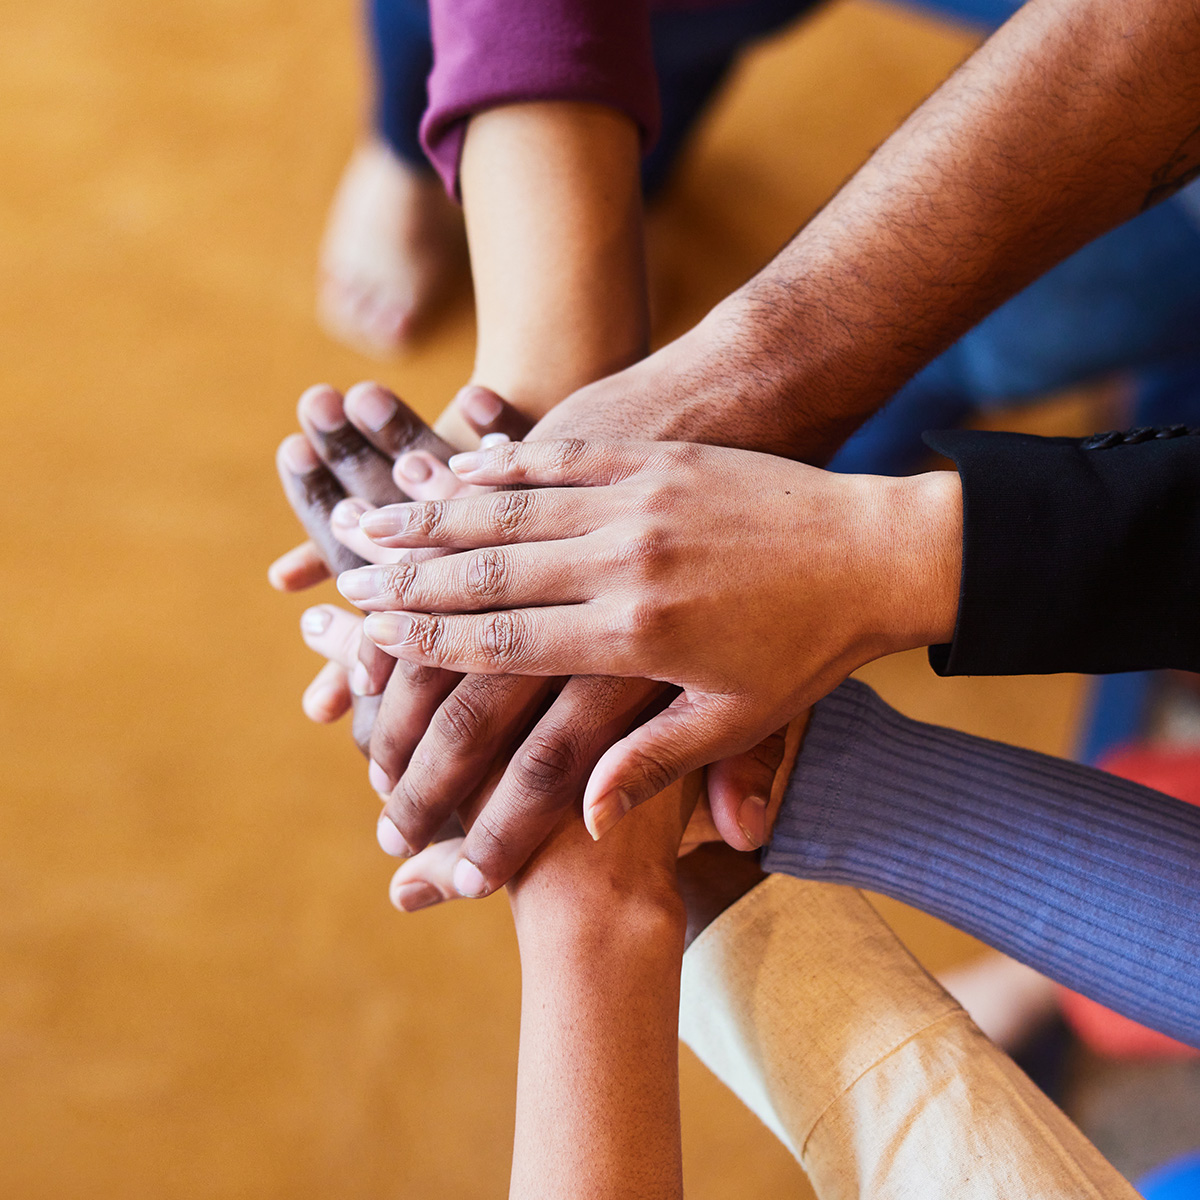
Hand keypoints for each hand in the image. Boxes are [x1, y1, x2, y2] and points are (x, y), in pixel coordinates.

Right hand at [272, 385, 803, 898]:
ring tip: (370, 513)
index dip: (430, 640)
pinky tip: (455, 464)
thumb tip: (581, 817)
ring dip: (434, 512)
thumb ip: (653, 765)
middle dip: (408, 575)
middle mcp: (625, 560)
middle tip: (345, 575)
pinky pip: (560, 456)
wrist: (878, 549)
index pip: (506, 639)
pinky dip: (501, 462)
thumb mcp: (740, 719)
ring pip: (511, 506)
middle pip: (489, 569)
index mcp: (637, 634)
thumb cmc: (810, 648)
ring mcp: (639, 499)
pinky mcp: (657, 459)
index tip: (370, 637)